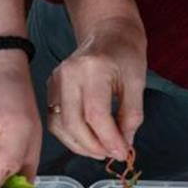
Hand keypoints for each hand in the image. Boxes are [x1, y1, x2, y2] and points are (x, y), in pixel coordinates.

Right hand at [46, 15, 146, 161]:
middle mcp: (67, 75)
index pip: (96, 114)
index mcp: (92, 69)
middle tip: (111, 155)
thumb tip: (123, 146)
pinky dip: (70, 136)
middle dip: (93, 146)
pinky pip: (56, 120)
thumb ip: (131, 115)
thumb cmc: (126, 54)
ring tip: (99, 151)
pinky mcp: (50, 88)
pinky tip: (87, 140)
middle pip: (73, 123)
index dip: (109, 139)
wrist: (107, 33)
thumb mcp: (137, 82)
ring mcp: (55, 81)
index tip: (122, 153)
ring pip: (60, 125)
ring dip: (80, 145)